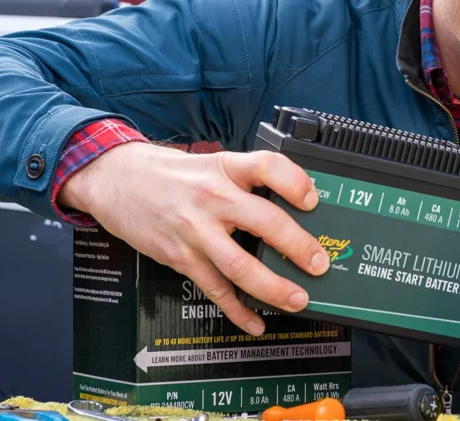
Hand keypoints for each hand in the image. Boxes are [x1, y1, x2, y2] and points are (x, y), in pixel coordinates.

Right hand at [58, 142, 330, 335]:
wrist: (116, 179)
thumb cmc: (171, 174)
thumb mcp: (213, 162)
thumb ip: (248, 179)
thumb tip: (296, 202)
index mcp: (226, 167)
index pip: (268, 167)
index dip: (295, 182)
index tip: (314, 200)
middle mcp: (212, 198)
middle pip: (264, 221)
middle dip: (297, 246)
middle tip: (319, 264)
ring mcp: (195, 231)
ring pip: (240, 265)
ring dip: (273, 287)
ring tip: (297, 299)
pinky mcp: (180, 257)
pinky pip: (214, 288)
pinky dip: (237, 309)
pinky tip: (254, 321)